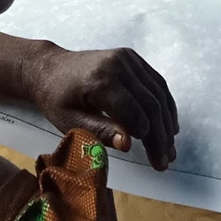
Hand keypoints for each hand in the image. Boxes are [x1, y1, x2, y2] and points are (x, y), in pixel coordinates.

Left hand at [28, 45, 178, 169]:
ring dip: (167, 122)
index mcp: (101, 81)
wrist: (50, 68)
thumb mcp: (69, 121)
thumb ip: (99, 132)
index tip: (154, 161)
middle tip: (165, 161)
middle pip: (151, 104)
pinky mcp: (132, 58)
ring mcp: (128, 59)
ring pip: (158, 93)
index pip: (135, 113)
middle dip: (161, 136)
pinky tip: (169, 125)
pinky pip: (156, 82)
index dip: (148, 139)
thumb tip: (128, 144)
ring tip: (170, 148)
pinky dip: (166, 105)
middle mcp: (118, 65)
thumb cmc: (57, 99)